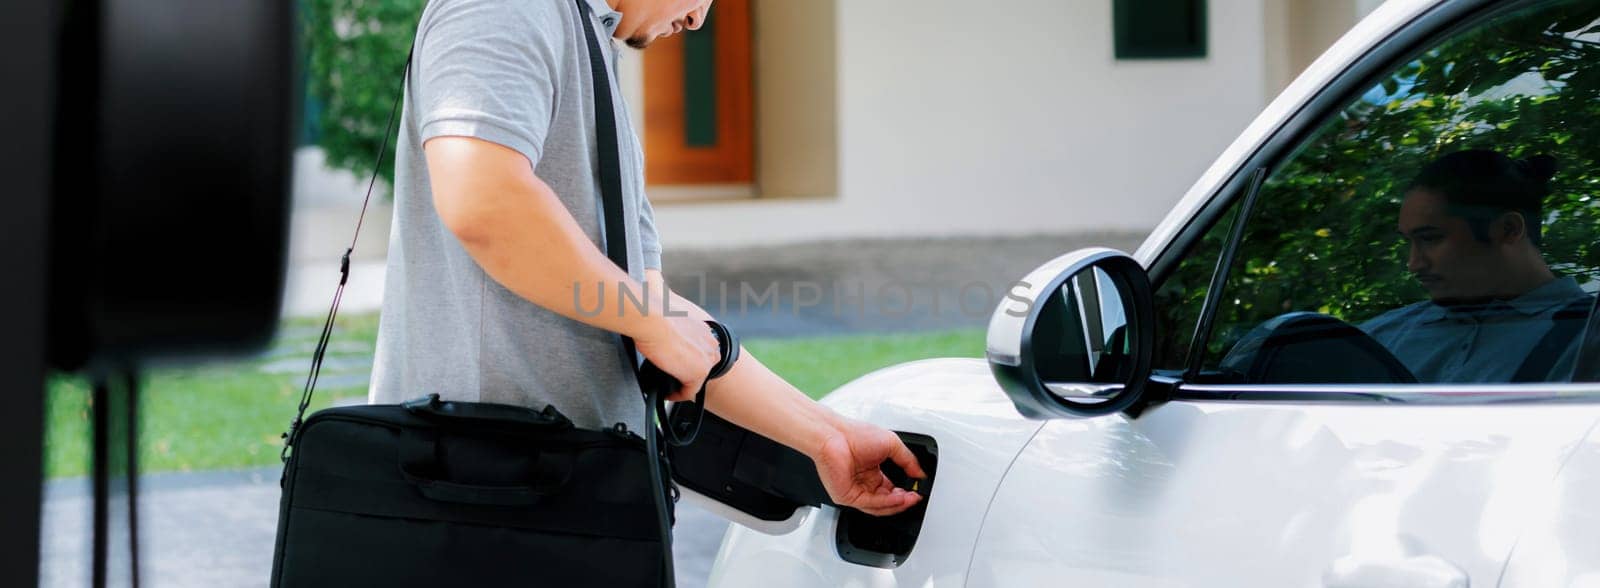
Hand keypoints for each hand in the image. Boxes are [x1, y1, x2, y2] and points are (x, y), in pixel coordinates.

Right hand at [634, 314, 719, 401]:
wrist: (652, 321)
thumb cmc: (655, 317)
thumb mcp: (670, 322)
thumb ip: (676, 333)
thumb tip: (666, 338)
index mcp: (704, 330)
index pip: (701, 351)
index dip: (688, 361)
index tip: (676, 366)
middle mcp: (710, 343)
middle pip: (702, 365)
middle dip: (688, 373)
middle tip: (673, 378)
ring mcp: (706, 359)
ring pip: (697, 379)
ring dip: (684, 384)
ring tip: (670, 388)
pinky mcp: (698, 373)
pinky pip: (690, 392)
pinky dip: (677, 396)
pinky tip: (667, 394)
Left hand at [812, 418, 926, 515]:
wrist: (834, 436)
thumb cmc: (854, 435)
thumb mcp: (891, 444)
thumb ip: (908, 460)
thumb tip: (920, 473)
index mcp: (872, 471)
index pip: (892, 489)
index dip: (906, 491)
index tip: (917, 490)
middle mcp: (864, 482)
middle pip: (888, 501)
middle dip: (904, 500)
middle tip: (916, 496)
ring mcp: (856, 491)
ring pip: (880, 507)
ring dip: (898, 504)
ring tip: (910, 498)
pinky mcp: (848, 497)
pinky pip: (871, 504)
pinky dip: (887, 503)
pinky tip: (898, 497)